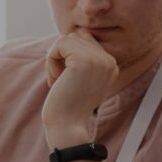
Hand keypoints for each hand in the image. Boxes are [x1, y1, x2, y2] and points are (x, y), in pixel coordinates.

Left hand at [42, 30, 118, 145]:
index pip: (86, 40)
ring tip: (58, 79)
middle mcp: (109, 60)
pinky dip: (50, 60)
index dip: (70, 56)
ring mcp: (98, 60)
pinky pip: (59, 45)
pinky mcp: (83, 61)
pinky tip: (55, 79)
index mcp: (111, 65)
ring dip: (56, 58)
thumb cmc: (68, 106)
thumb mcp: (81, 78)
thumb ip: (82, 58)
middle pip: (77, 36)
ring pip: (67, 39)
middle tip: (61, 79)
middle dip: (63, 55)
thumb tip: (70, 34)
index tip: (68, 79)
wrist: (67, 127)